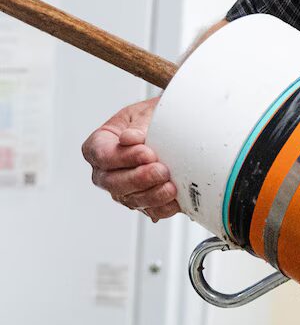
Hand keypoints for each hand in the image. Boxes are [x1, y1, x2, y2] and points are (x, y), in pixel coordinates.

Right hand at [81, 97, 178, 221]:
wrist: (170, 129)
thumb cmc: (149, 120)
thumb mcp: (143, 114)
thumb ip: (138, 126)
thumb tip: (129, 138)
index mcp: (98, 146)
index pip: (104, 155)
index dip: (124, 158)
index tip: (147, 153)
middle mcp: (106, 171)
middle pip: (114, 182)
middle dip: (140, 179)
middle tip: (161, 170)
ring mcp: (123, 189)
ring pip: (131, 199)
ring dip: (152, 195)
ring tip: (170, 187)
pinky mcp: (142, 201)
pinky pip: (149, 210)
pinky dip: (163, 207)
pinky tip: (174, 200)